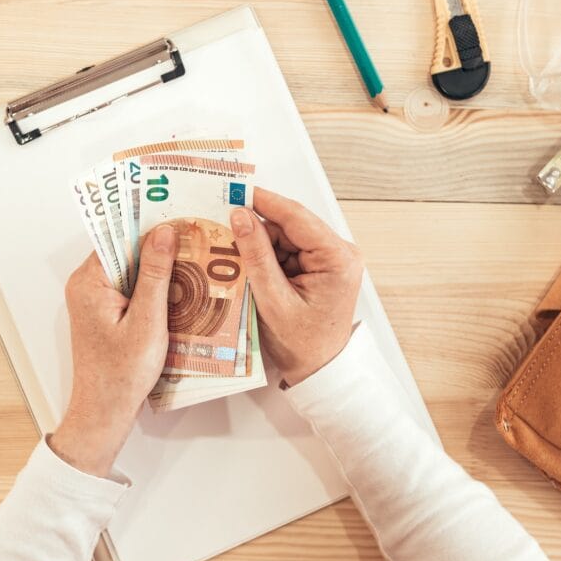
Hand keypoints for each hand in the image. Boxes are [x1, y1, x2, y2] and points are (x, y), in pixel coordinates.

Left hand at [50, 224, 177, 476]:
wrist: (104, 411)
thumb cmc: (122, 374)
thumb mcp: (147, 321)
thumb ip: (155, 274)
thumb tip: (164, 232)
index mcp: (89, 282)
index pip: (119, 237)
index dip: (149, 225)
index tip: (178, 215)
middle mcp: (87, 285)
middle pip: (125, 250)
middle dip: (158, 246)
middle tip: (194, 238)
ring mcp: (95, 299)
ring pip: (131, 269)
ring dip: (159, 268)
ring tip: (193, 261)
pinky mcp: (105, 312)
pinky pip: (130, 287)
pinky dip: (153, 287)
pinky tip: (178, 291)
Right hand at [229, 188, 363, 386]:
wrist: (319, 370)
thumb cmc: (302, 344)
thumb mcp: (273, 300)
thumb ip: (256, 256)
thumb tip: (239, 217)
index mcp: (337, 258)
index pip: (296, 217)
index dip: (264, 201)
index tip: (235, 190)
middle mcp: (339, 252)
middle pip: (289, 225)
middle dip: (255, 229)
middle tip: (221, 227)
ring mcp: (330, 259)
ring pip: (284, 237)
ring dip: (258, 245)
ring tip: (230, 256)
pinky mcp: (319, 267)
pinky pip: (287, 251)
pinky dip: (265, 257)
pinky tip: (246, 267)